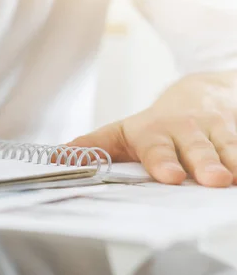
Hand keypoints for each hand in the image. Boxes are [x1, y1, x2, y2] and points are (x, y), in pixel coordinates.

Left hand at [69, 72, 236, 186]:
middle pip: (198, 146)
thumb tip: (56, 158)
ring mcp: (220, 128)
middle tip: (213, 180)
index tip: (169, 176)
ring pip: (231, 144)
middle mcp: (189, 128)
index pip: (157, 147)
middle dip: (206, 162)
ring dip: (236, 159)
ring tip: (236, 179)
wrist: (199, 94)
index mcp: (155, 131)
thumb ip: (95, 145)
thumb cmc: (155, 125)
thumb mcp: (122, 133)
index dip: (162, 161)